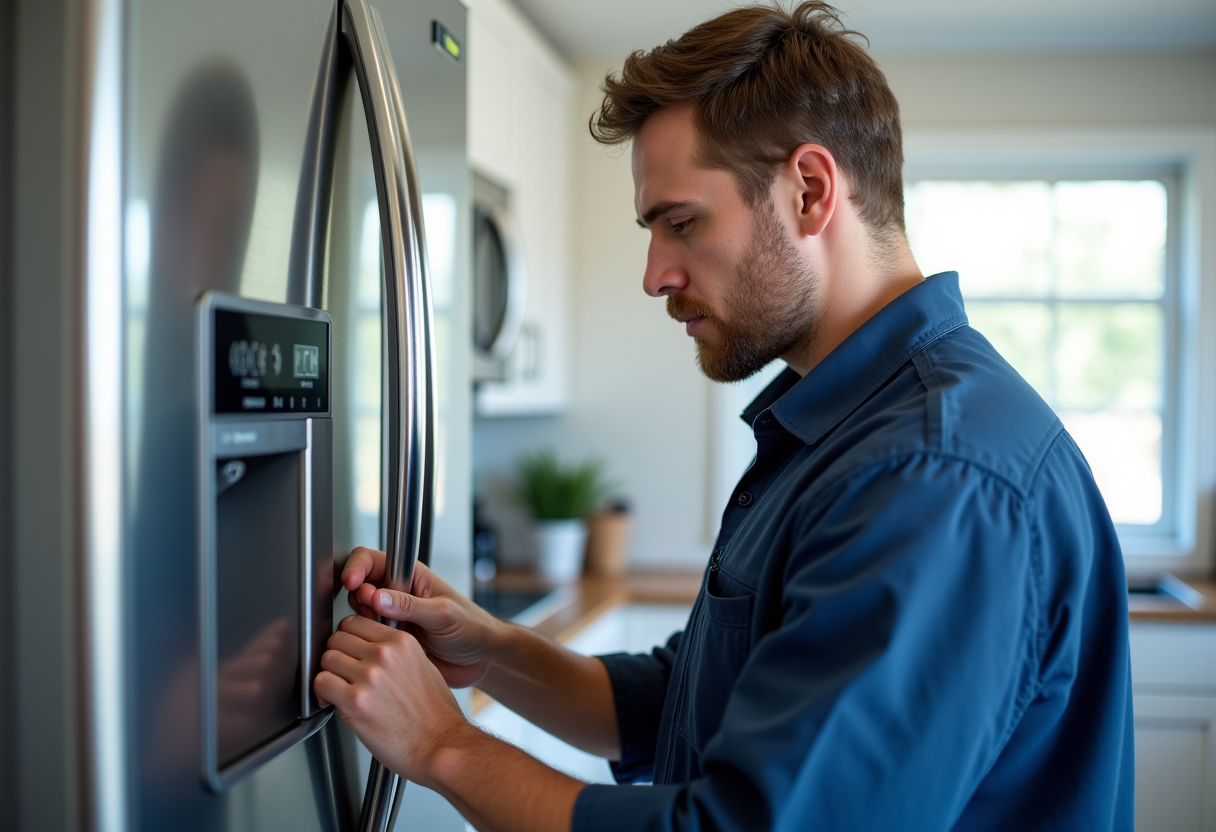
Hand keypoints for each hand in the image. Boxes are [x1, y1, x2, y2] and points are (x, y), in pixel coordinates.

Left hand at [314, 614, 470, 786]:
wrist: (441, 745)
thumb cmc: (436, 714)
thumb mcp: (425, 667)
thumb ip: (398, 653)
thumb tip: (375, 650)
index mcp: (401, 642)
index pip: (354, 622)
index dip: (347, 637)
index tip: (347, 650)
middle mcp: (384, 654)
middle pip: (337, 638)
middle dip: (336, 655)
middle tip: (340, 672)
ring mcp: (369, 676)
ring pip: (326, 659)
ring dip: (328, 674)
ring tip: (337, 688)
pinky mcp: (355, 701)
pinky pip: (321, 683)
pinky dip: (321, 693)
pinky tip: (332, 702)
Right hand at [341, 548, 503, 688]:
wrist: (480, 659)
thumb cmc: (472, 628)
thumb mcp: (443, 614)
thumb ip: (410, 605)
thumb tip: (376, 596)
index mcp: (411, 576)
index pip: (372, 560)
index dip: (357, 568)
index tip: (352, 583)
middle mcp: (398, 593)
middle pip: (359, 585)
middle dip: (358, 599)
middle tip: (372, 614)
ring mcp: (393, 616)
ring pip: (359, 611)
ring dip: (363, 621)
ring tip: (385, 631)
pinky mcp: (391, 638)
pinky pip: (367, 635)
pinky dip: (367, 640)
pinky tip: (383, 646)